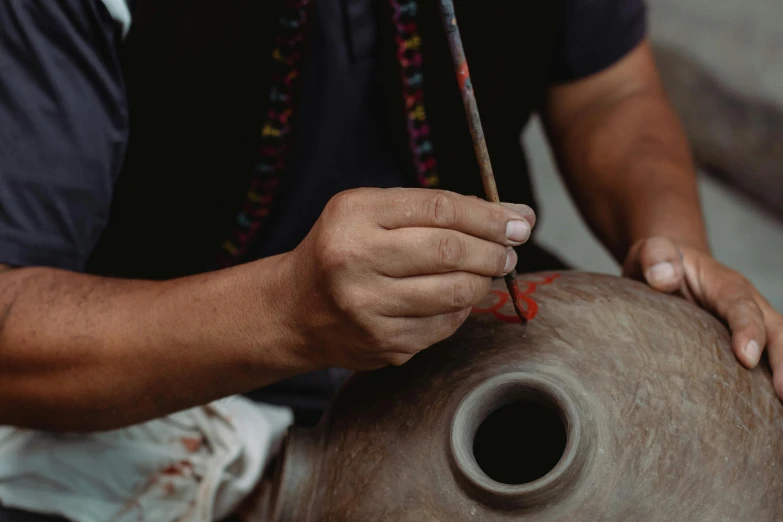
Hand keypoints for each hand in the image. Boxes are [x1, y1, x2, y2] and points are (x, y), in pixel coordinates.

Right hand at [281, 188, 534, 370]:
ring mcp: (368, 308)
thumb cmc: (343, 250)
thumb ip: (433, 209)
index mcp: (353, 216)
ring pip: (455, 293)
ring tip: (489, 269)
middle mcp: (355, 261)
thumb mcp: (370, 212)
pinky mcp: (384, 343)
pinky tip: (457, 295)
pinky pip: (445, 324)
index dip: (489, 215)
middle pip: (449, 251)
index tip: (520, 219)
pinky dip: (462, 308)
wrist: (296, 310)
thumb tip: (514, 215)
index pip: (439, 209)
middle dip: (494, 248)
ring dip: (485, 279)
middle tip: (511, 247)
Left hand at [623, 237, 782, 399]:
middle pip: (776, 330)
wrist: (668, 267)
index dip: (748, 330)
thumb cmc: (658, 264)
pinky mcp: (745, 343)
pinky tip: (769, 416)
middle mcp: (748, 305)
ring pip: (780, 347)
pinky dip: (773, 381)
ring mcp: (751, 326)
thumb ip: (655, 257)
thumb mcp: (649, 252)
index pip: (741, 306)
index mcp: (724, 284)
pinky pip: (767, 362)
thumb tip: (663, 278)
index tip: (746, 358)